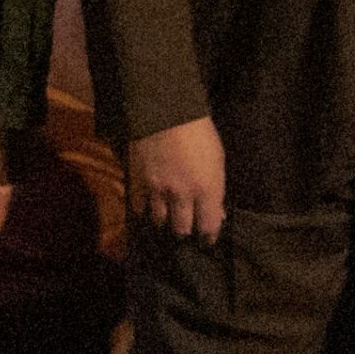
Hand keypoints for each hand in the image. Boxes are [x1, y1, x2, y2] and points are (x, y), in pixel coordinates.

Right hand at [126, 115, 227, 243]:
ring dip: (164, 222)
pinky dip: (143, 210)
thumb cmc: (200, 134)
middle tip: (186, 232)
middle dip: (185, 232)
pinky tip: (147, 209)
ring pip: (159, 221)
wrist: (165, 113)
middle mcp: (182, 195)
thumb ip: (216, 190)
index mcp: (206, 190)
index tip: (207, 240)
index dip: (208, 237)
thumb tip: (216, 212)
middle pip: (182, 229)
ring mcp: (157, 190)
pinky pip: (138, 206)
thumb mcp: (217, 161)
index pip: (208, 227)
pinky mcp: (137, 182)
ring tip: (166, 220)